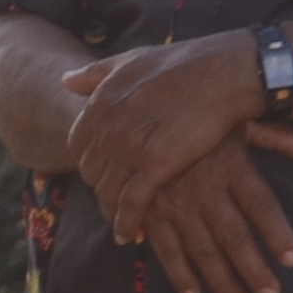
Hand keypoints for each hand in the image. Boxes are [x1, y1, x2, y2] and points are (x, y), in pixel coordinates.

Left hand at [61, 33, 270, 233]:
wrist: (226, 73)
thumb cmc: (187, 63)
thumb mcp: (135, 59)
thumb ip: (98, 73)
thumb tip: (65, 80)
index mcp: (101, 101)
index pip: (77, 143)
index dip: (89, 159)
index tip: (103, 168)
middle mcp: (108, 126)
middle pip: (90, 170)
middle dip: (99, 185)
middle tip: (113, 197)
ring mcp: (130, 147)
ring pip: (106, 190)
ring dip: (110, 209)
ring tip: (119, 220)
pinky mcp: (155, 166)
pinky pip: (130, 204)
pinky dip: (125, 222)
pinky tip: (127, 234)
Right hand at [125, 134, 292, 292]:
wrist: (134, 115)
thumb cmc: (196, 119)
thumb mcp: (237, 121)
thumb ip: (277, 137)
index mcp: (229, 165)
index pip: (260, 204)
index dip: (277, 232)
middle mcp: (204, 188)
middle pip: (234, 236)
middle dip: (252, 269)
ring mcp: (174, 203)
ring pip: (202, 249)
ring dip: (220, 280)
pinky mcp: (148, 212)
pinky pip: (165, 248)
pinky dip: (178, 273)